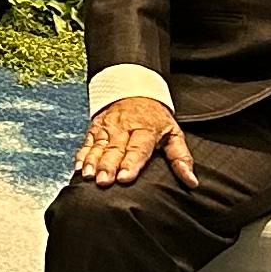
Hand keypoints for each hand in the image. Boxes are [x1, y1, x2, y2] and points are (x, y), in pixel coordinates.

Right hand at [75, 94, 191, 189]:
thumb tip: (191, 181)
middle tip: (104, 182)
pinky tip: (79, 169)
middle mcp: (124, 127)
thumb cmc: (155, 119)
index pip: (138, 148)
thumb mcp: (174, 133)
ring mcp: (107, 127)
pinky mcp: (95, 128)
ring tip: (88, 176)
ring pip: (98, 146)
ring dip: (92, 162)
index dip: (131, 163)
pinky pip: (87, 143)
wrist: (134, 90)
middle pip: (115, 149)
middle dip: (108, 165)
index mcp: (146, 129)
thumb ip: (181, 158)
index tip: (124, 178)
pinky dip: (82, 156)